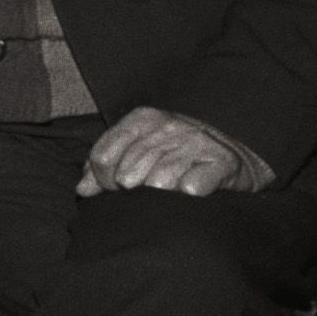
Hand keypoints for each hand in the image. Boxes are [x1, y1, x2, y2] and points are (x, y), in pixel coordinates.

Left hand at [77, 106, 271, 198]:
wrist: (234, 154)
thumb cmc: (176, 155)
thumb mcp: (139, 150)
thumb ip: (107, 165)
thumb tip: (83, 191)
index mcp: (142, 119)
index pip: (103, 157)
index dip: (102, 181)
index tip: (114, 190)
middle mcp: (169, 126)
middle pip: (128, 174)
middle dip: (130, 193)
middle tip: (142, 196)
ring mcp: (195, 142)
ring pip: (158, 182)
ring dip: (158, 196)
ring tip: (165, 195)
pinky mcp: (221, 161)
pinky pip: (192, 185)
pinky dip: (187, 194)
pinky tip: (188, 193)